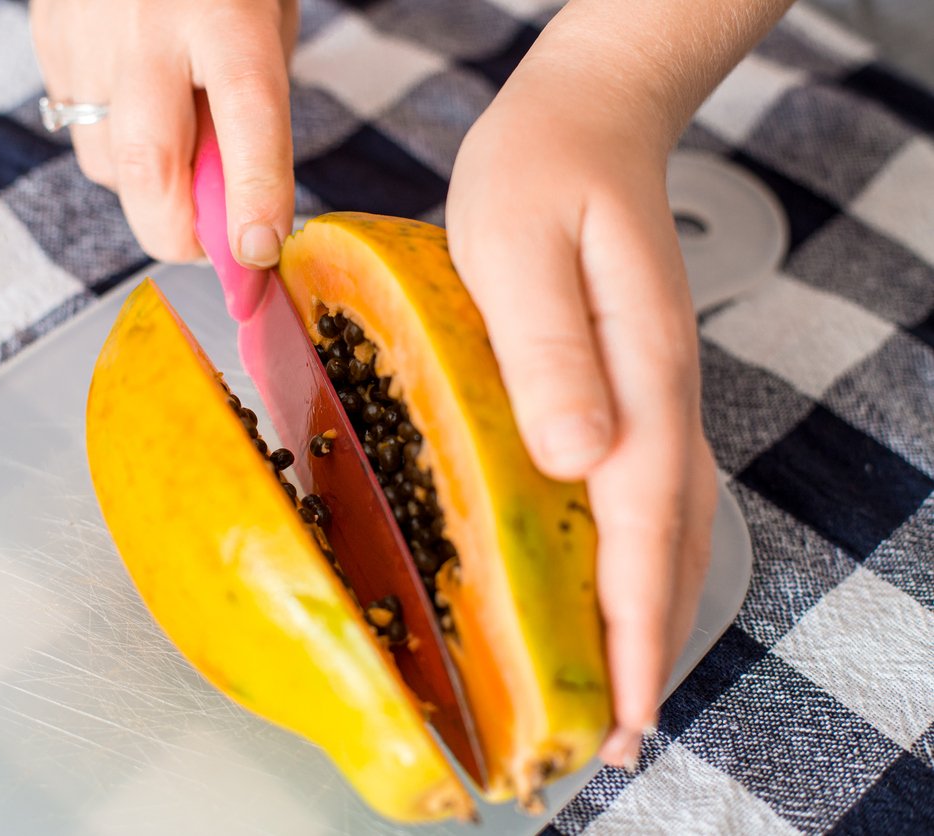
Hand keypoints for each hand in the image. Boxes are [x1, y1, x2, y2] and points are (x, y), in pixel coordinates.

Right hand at [29, 0, 297, 265]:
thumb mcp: (263, 20)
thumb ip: (253, 108)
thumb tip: (236, 209)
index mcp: (224, 14)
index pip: (246, 120)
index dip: (252, 197)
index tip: (256, 254)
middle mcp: (147, 29)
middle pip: (148, 168)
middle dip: (178, 233)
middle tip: (207, 247)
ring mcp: (86, 38)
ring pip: (108, 164)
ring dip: (148, 183)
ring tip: (174, 134)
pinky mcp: (47, 43)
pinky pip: (80, 131)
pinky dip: (116, 142)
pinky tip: (136, 97)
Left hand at [446, 66, 717, 768]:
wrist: (587, 117)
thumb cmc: (542, 173)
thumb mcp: (519, 249)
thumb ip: (548, 353)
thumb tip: (578, 460)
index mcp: (636, 377)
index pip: (643, 526)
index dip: (634, 628)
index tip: (623, 715)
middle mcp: (658, 397)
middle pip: (666, 545)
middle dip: (645, 647)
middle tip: (616, 740)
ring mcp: (651, 392)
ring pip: (662, 526)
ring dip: (643, 611)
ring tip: (615, 689)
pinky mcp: (627, 384)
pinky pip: (639, 492)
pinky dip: (631, 557)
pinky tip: (603, 584)